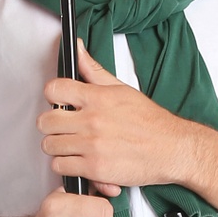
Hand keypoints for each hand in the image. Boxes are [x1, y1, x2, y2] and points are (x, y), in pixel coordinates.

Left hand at [38, 42, 193, 193]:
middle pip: (45, 121)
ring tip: (71, 145)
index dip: (52, 96)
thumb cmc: (150, 122)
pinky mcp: (95, 168)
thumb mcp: (121, 89)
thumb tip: (77, 48)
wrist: (171, 149)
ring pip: (50, 146)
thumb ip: (93, 70)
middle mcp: (93, 120)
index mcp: (98, 98)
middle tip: (62, 127)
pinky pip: (60, 167)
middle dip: (51, 125)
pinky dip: (66, 166)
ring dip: (58, 147)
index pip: (54, 89)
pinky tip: (78, 161)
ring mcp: (92, 145)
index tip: (58, 102)